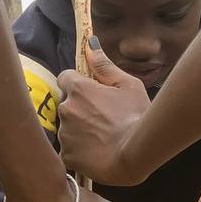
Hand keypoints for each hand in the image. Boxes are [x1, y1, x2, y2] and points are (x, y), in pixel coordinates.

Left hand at [58, 38, 151, 185]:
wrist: (135, 155)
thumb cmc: (136, 117)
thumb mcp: (128, 85)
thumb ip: (105, 66)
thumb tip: (90, 46)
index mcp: (79, 89)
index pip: (65, 78)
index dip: (78, 84)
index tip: (92, 93)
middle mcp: (66, 109)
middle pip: (67, 103)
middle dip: (80, 107)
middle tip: (103, 118)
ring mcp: (64, 133)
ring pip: (67, 127)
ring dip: (79, 129)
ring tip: (103, 137)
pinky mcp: (66, 155)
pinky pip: (69, 149)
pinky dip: (80, 150)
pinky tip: (98, 151)